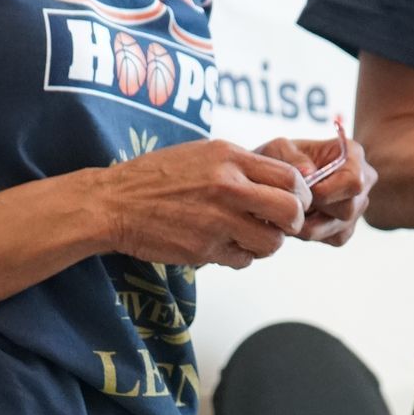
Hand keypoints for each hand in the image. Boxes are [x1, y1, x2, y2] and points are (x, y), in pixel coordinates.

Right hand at [101, 137, 308, 268]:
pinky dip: (240, 257)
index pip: (290, 177)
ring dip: (266, 244)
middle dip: (292, 222)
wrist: (114, 203)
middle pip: (291, 211)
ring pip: (272, 242)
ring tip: (248, 237)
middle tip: (279, 225)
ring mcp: (217, 220)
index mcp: (229, 157)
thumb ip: (241, 165)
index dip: (299, 194)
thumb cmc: (156, 177)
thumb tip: (284, 181)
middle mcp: (227, 186)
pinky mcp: (204, 248)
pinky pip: (243, 260)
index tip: (292, 201)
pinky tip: (223, 246)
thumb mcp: (202, 154)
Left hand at [255, 134, 377, 244]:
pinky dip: (313, 233)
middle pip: (348, 209)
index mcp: (352, 155)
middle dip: (316, 211)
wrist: (280, 175)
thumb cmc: (281, 158)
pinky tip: (300, 218)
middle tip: (293, 204)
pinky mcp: (347, 227)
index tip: (303, 191)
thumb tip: (308, 174)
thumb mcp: (279, 149)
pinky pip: (335, 238)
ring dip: (310, 225)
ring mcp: (357, 207)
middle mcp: (362, 182)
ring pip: (341, 229)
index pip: (353, 182)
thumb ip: (291, 157)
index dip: (327, 192)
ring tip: (292, 211)